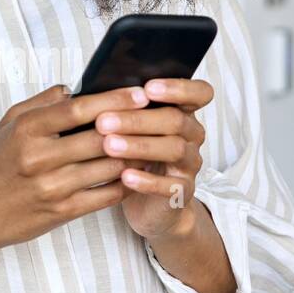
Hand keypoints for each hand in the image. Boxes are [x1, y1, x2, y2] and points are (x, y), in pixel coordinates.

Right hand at [0, 82, 153, 254]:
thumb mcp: (9, 124)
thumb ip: (42, 102)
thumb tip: (75, 88)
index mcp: (28, 129)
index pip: (80, 108)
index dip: (115, 100)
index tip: (140, 94)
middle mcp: (40, 157)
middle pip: (100, 137)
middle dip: (134, 127)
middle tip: (159, 117)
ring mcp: (52, 187)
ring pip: (108, 167)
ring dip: (135, 156)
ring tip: (155, 144)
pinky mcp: (61, 212)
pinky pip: (105, 195)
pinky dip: (124, 183)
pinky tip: (137, 174)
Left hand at [94, 77, 213, 241]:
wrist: (150, 205)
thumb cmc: (137, 157)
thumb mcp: (133, 130)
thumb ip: (125, 111)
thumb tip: (94, 94)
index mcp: (184, 113)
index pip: (199, 93)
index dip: (178, 87)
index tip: (148, 88)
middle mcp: (192, 136)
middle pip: (176, 120)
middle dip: (137, 120)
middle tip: (103, 122)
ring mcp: (190, 164)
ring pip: (175, 149)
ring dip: (140, 146)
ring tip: (109, 146)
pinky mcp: (184, 191)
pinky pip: (170, 185)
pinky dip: (147, 181)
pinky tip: (125, 176)